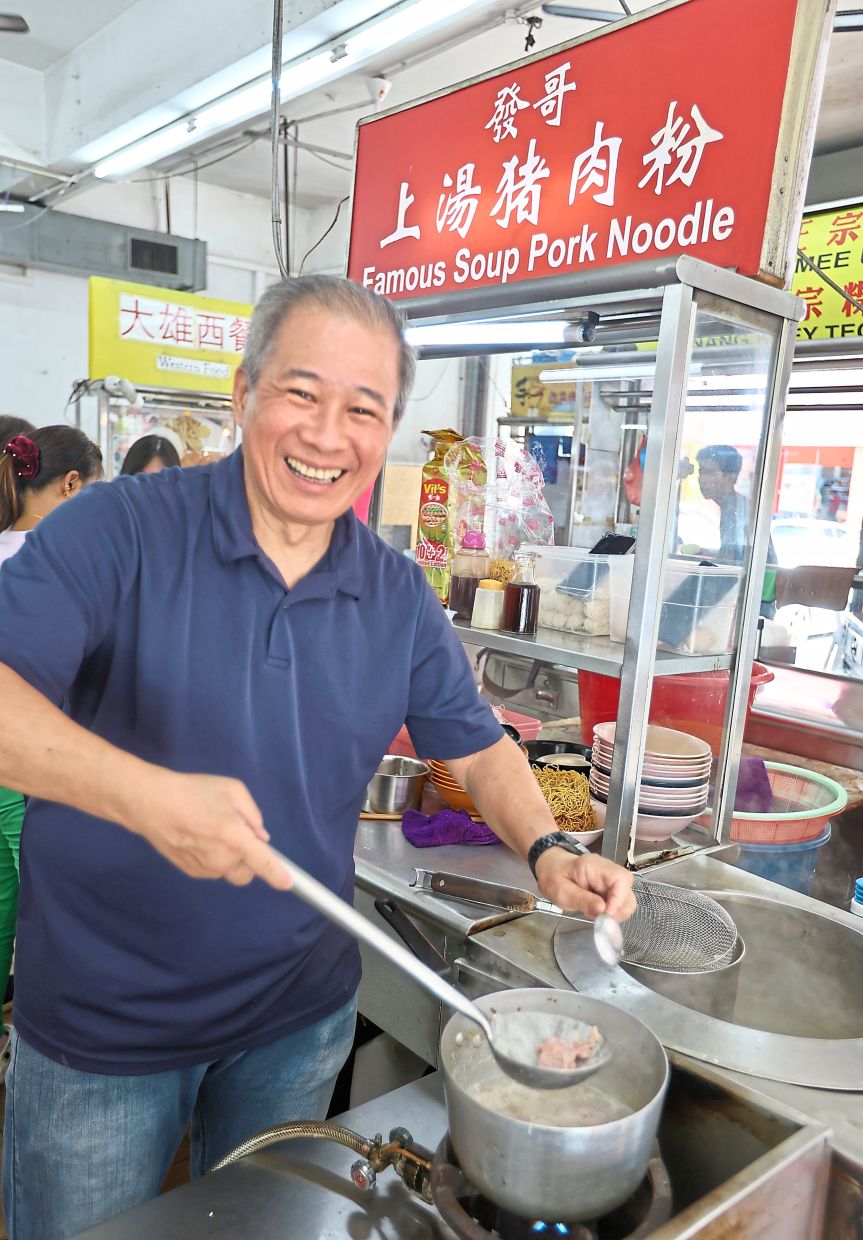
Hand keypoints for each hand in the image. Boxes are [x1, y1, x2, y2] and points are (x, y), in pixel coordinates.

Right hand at [123, 769, 292, 890]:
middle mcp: (221, 859)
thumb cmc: (193, 792)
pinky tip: (199, 837)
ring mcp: (204, 869)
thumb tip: (260, 837)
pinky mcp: (191, 872)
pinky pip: (213, 869)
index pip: (264, 863)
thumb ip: (253, 814)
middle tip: (237, 833)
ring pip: (230, 870)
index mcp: (235, 838)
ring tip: (211, 829)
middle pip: (248, 871)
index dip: (278, 875)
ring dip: (230, 856)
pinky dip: (214, 857)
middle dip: (250, 858)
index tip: (288, 883)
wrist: (151, 804)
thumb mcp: (232, 790)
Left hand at [534, 848, 635, 920]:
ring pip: (627, 899)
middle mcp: (607, 870)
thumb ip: (582, 900)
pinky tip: (597, 912)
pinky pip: (619, 902)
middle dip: (618, 909)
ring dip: (616, 913)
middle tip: (600, 919)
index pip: (621, 878)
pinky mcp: (610, 889)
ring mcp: (610, 880)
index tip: (607, 914)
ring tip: (596, 915)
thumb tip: (603, 910)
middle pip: (628, 890)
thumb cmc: (553, 877)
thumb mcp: (561, 891)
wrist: (551, 869)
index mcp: (594, 866)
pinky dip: (612, 912)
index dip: (619, 898)